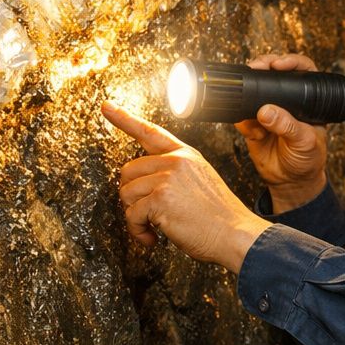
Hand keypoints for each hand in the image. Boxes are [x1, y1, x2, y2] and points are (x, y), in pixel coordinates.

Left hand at [102, 102, 268, 272]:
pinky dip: (138, 231)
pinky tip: (153, 237)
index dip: (124, 118)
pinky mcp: (160, 198)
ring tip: (153, 227)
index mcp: (186, 155)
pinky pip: (132, 215)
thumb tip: (144, 184)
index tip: (107, 106)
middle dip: (132, 196)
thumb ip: (175, 175)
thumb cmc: (220, 218)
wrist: (236, 235)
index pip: (150, 131)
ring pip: (126, 193)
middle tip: (147, 214)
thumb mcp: (201, 183)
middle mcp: (176, 162)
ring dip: (134, 216)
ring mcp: (168, 178)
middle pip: (128, 170)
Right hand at [235, 53, 328, 211]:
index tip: (280, 65)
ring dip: (249, 91)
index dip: (292, 62)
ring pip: (254, 90)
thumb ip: (288, 126)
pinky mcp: (252, 124)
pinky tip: (255, 134)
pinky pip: (241, 116)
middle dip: (264, 66)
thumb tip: (266, 111)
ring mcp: (268, 110)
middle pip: (274, 73)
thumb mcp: (305, 142)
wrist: (291, 181)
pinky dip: (242, 121)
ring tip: (250, 99)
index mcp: (307, 100)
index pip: (303, 71)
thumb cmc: (308, 159)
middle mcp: (287, 101)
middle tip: (257, 67)